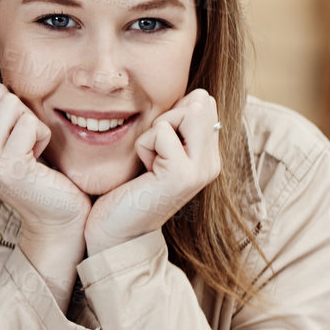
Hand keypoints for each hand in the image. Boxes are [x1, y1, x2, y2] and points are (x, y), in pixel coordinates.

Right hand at [0, 74, 89, 300]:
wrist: (56, 217)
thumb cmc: (39, 174)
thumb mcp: (8, 139)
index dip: (10, 108)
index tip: (15, 138)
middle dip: (21, 114)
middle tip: (26, 145)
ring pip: (12, 105)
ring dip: (32, 125)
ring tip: (32, 152)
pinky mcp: (9, 166)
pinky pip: (29, 123)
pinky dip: (43, 136)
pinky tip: (39, 159)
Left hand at [84, 89, 220, 255]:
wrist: (117, 234)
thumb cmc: (127, 190)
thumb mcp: (154, 153)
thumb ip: (173, 127)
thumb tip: (193, 96)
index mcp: (208, 155)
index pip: (205, 102)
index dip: (173, 111)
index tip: (158, 144)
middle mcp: (212, 162)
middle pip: (201, 102)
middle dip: (167, 116)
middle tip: (153, 151)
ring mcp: (201, 169)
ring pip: (186, 112)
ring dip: (154, 131)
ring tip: (149, 162)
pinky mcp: (182, 174)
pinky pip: (161, 132)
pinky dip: (144, 146)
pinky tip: (144, 172)